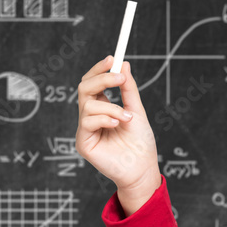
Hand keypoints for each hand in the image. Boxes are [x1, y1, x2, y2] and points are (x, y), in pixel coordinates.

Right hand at [75, 56, 160, 213]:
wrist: (143, 168)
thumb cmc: (140, 143)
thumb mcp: (136, 110)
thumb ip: (128, 89)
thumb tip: (123, 65)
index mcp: (102, 108)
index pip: (93, 83)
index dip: (99, 69)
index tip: (112, 58)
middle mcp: (91, 117)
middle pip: (84, 88)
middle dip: (102, 79)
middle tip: (120, 78)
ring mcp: (85, 130)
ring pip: (88, 104)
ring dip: (112, 107)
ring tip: (127, 117)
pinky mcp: (83, 143)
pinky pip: (87, 121)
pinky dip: (105, 118)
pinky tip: (118, 124)